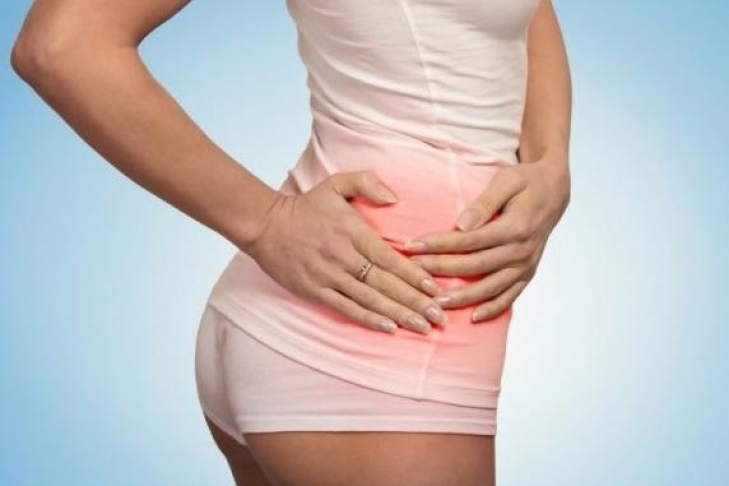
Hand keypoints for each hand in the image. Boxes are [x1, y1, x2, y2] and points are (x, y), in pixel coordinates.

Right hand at [241, 170, 448, 334]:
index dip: (414, 275)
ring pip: (370, 299)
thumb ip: (366, 183)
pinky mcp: (314, 291)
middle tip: (439, 316)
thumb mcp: (335, 184)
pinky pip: (346, 308)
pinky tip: (389, 328)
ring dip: (398, 314)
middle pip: (385, 283)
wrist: (264, 225)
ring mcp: (328, 276)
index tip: (435, 288)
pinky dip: (368, 319)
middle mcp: (343, 256)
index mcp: (352, 232)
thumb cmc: (305, 206)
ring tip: (423, 328)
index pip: (390, 258)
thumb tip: (394, 198)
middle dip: (415, 301)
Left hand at [402, 158, 570, 322]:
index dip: (439, 244)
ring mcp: (526, 265)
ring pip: (489, 288)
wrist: (554, 192)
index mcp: (515, 227)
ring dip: (461, 298)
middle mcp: (521, 250)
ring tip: (434, 303)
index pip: (469, 240)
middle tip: (412, 273)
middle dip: (440, 269)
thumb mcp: (507, 180)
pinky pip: (510, 296)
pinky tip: (473, 318)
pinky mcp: (528, 274)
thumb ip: (484, 203)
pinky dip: (493, 309)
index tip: (412, 246)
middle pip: (474, 266)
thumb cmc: (526, 181)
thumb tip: (461, 224)